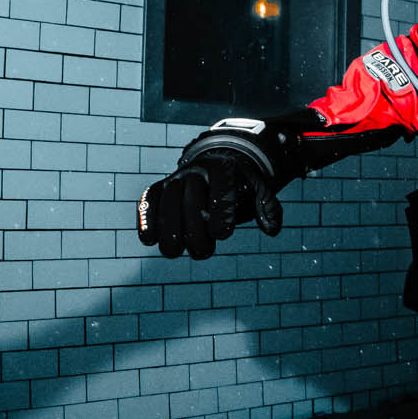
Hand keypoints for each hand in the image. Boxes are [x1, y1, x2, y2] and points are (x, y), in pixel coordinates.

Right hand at [136, 145, 281, 259]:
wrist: (215, 166)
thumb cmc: (239, 186)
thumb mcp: (258, 190)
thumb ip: (268, 208)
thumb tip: (271, 230)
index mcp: (223, 169)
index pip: (220, 193)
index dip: (220, 216)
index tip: (221, 235)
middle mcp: (196, 171)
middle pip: (191, 202)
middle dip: (195, 231)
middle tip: (203, 251)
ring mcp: (175, 178)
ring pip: (167, 204)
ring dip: (169, 231)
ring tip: (174, 251)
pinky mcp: (159, 188)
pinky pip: (148, 201)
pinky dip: (146, 220)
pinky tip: (149, 240)